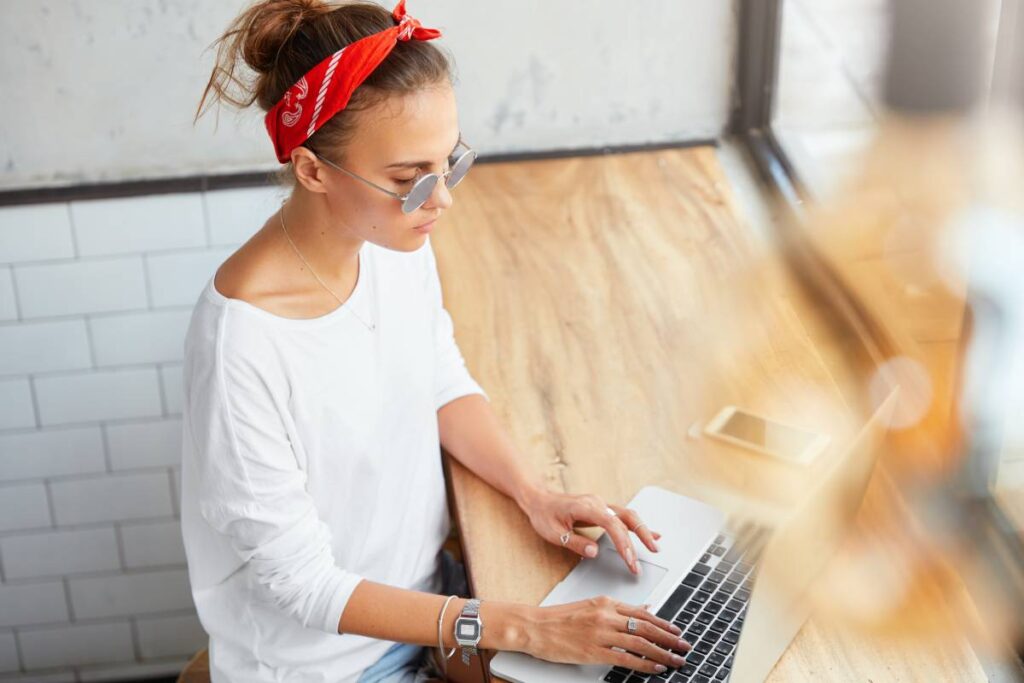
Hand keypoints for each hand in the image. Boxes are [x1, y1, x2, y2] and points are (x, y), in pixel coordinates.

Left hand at [519, 488, 661, 574]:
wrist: (539, 499)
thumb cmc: (544, 515)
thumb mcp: (553, 532)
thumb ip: (575, 542)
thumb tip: (595, 552)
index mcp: (586, 507)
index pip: (611, 524)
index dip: (623, 542)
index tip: (629, 559)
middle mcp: (597, 503)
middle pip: (626, 518)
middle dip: (639, 538)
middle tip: (644, 560)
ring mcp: (601, 504)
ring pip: (628, 516)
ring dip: (643, 531)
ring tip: (655, 547)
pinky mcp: (602, 509)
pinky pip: (623, 516)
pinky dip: (637, 526)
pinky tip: (651, 533)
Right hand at [522, 596, 689, 673]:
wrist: (534, 626)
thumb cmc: (558, 618)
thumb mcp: (590, 605)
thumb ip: (616, 609)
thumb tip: (643, 608)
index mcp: (605, 603)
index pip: (642, 613)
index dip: (663, 623)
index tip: (677, 630)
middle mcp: (606, 615)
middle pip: (646, 627)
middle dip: (669, 638)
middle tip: (684, 646)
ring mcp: (600, 633)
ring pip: (640, 643)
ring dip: (662, 653)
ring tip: (676, 659)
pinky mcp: (593, 651)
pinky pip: (625, 658)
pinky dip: (644, 664)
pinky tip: (655, 668)